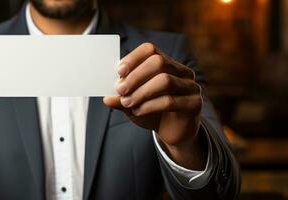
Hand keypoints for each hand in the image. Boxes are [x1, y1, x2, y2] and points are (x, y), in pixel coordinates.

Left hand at [104, 43, 204, 168]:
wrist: (173, 133)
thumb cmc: (152, 113)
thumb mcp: (132, 105)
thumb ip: (120, 99)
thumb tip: (106, 98)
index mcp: (166, 64)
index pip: (151, 50)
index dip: (133, 58)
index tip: (118, 71)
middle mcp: (182, 72)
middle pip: (158, 62)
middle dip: (135, 76)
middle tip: (120, 90)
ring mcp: (191, 86)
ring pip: (165, 80)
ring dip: (141, 92)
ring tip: (127, 103)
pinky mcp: (194, 104)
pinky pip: (170, 101)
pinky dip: (149, 106)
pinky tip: (138, 112)